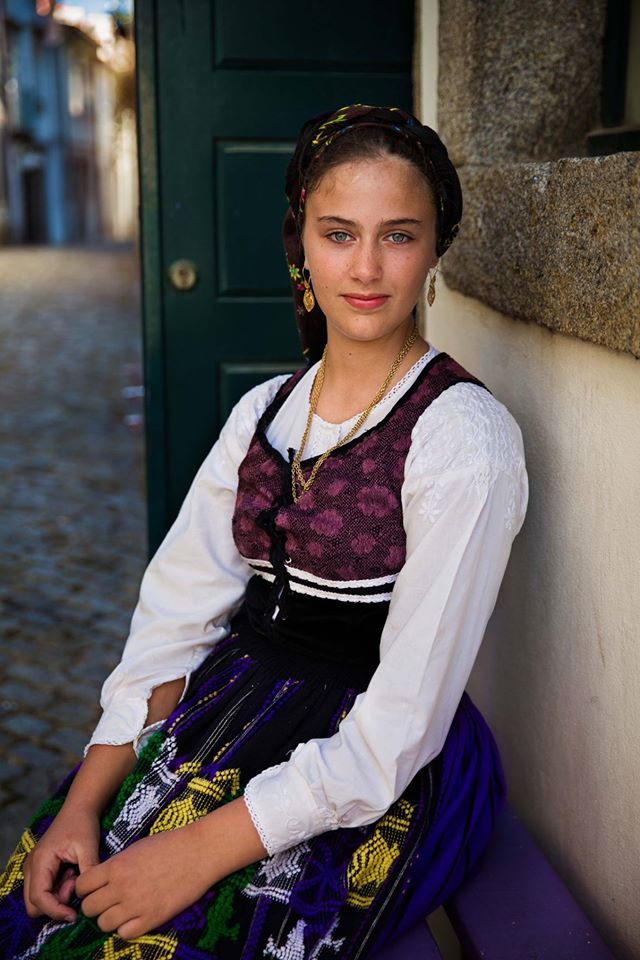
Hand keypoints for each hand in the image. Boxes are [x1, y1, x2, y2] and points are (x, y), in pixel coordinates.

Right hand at [23, 803, 99, 922]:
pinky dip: (58, 889)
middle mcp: (31, 868)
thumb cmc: (83, 824)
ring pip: (38, 899)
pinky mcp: (40, 869)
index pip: (38, 899)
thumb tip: (89, 895)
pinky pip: (44, 890)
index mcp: (40, 862)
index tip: (74, 914)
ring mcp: (33, 869)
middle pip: (33, 905)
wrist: (79, 808)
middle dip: (55, 904)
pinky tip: (72, 873)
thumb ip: (88, 872)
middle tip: (74, 886)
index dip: (55, 911)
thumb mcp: (88, 847)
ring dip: (57, 896)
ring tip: (75, 876)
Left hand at [76, 797, 266, 938]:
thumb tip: (102, 881)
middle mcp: (121, 887)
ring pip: (104, 924)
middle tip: (108, 901)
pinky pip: (124, 934)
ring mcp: (136, 905)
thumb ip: (116, 866)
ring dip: (110, 918)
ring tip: (123, 910)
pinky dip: (127, 928)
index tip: (94, 888)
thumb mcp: (136, 848)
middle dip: (95, 905)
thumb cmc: (170, 844)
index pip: (82, 886)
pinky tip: (136, 917)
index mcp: (116, 866)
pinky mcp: (152, 919)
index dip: (85, 889)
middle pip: (89, 908)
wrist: (199, 852)